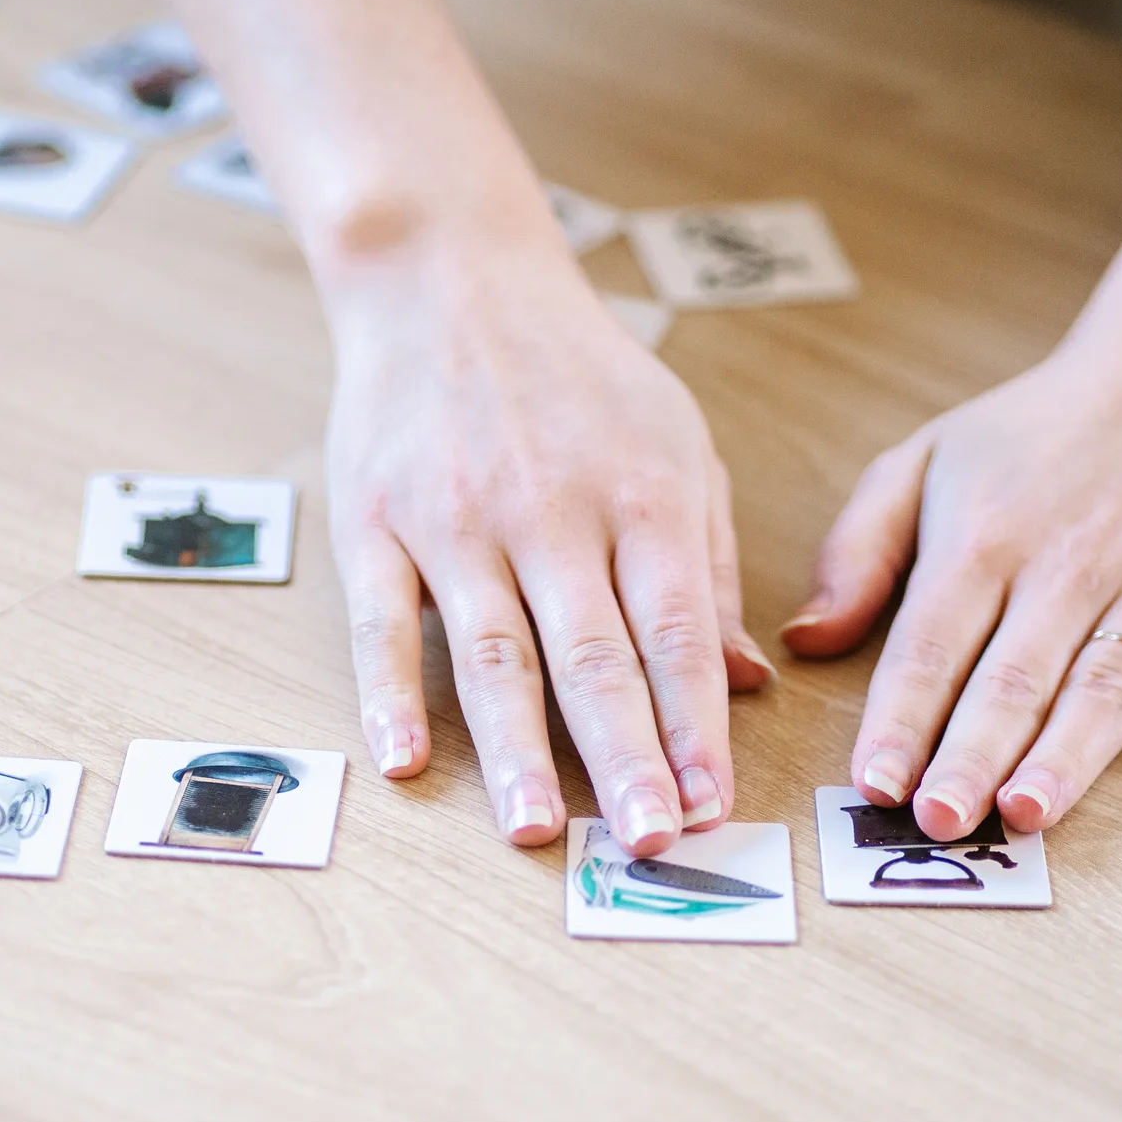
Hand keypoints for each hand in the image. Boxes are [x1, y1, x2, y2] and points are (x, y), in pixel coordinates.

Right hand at [326, 242, 772, 850]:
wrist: (449, 277)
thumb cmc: (580, 374)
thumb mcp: (677, 445)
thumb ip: (708, 568)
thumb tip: (746, 684)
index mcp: (642, 495)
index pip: (677, 633)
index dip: (696, 727)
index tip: (714, 808)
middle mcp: (553, 512)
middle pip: (596, 657)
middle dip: (627, 759)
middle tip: (649, 843)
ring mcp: (457, 520)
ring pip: (495, 652)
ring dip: (517, 750)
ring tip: (537, 831)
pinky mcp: (375, 523)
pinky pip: (383, 622)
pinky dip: (391, 694)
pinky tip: (406, 761)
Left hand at [782, 319, 1121, 835]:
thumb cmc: (1045, 429)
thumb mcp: (928, 457)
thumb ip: (860, 549)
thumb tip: (804, 639)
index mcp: (988, 534)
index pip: (932, 641)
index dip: (900, 716)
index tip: (872, 784)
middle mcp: (1074, 563)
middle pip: (1015, 675)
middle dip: (972, 754)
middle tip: (938, 824)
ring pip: (1111, 682)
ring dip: (1071, 753)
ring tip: (1030, 812)